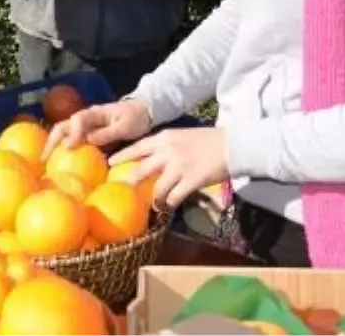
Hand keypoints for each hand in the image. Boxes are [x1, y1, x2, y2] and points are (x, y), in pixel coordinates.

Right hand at [43, 98, 152, 157]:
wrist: (141, 110)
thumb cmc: (135, 118)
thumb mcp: (126, 126)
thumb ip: (108, 133)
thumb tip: (89, 140)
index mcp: (95, 113)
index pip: (78, 121)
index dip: (72, 133)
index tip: (68, 147)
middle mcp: (85, 117)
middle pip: (63, 126)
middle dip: (52, 140)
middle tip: (44, 158)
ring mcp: (84, 124)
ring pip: (63, 131)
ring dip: (53, 144)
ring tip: (45, 161)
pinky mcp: (86, 131)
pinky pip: (70, 138)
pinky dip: (61, 147)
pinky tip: (58, 160)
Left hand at [108, 126, 228, 209]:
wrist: (234, 144)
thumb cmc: (211, 139)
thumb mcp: (184, 136)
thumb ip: (168, 146)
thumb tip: (156, 158)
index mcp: (165, 137)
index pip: (138, 147)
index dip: (123, 155)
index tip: (110, 162)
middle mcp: (168, 151)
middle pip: (142, 168)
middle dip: (130, 180)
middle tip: (122, 189)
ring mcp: (178, 167)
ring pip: (157, 187)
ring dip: (153, 199)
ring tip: (152, 205)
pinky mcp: (191, 181)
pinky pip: (174, 197)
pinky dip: (169, 204)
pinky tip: (168, 208)